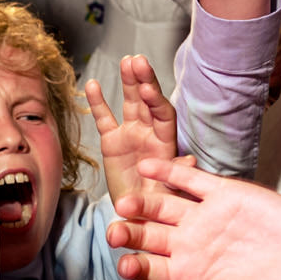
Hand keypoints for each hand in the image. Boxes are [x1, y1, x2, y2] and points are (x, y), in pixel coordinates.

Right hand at [85, 55, 179, 206]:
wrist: (135, 218)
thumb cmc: (156, 207)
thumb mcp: (170, 194)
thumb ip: (177, 174)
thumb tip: (189, 159)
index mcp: (165, 144)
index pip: (163, 115)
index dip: (156, 100)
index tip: (148, 88)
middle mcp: (150, 134)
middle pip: (148, 102)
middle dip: (144, 80)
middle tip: (138, 61)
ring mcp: (130, 135)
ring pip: (130, 103)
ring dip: (129, 82)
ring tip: (127, 61)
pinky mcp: (112, 142)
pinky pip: (104, 119)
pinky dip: (98, 102)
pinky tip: (92, 84)